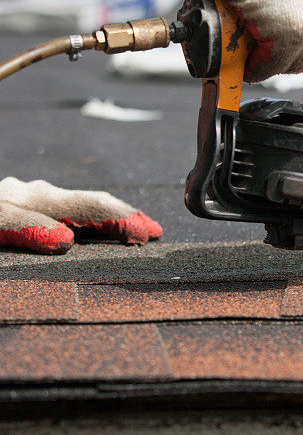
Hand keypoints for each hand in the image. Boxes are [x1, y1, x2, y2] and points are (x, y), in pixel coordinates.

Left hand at [0, 177, 161, 254]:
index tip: (150, 234)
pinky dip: (83, 218)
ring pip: (76, 205)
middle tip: (154, 230)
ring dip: (106, 216)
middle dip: (124, 215)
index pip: (92, 207)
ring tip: (128, 227)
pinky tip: (82, 226)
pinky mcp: (16, 206)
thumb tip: (68, 241)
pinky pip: (60, 209)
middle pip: (91, 202)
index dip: (123, 220)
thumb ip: (27, 227)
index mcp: (37, 198)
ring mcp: (27, 198)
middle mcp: (37, 194)